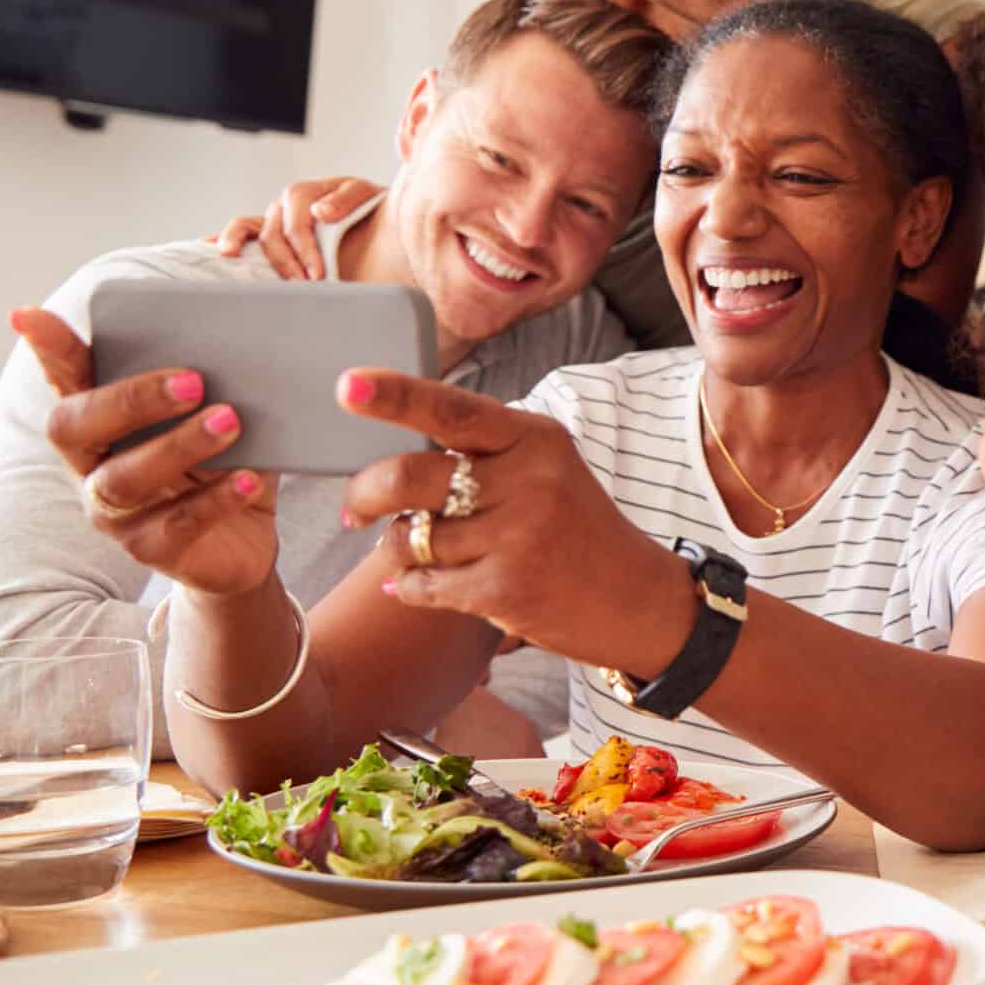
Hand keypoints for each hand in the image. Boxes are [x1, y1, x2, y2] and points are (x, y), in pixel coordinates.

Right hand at [12, 308, 280, 596]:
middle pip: (78, 427)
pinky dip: (215, 499)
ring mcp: (112, 511)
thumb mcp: (222, 419)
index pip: (66, 377)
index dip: (48, 349)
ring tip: (230, 422)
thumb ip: (218, 387)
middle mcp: (91, 464)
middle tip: (194, 380)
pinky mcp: (148, 549)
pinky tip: (247, 478)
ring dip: (179, 445)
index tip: (27, 315)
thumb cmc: (223, 463)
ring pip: (125, 478)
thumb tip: (243, 352)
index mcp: (101, 420)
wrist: (242, 543)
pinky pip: (175, 524)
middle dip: (132, 400)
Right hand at [211, 176, 383, 278]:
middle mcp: (287, 204)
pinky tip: (208, 248)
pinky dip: (224, 238)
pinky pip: (242, 231)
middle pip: (272, 231)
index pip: (296, 222)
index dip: (304, 249)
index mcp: (309, 193)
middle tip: (302, 286)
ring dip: (238, 242)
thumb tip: (319, 212)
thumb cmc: (371, 209)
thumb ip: (347, 199)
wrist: (375, 217)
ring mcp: (275, 216)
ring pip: (248, 226)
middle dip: (284, 261)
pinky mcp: (270, 230)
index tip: (318, 275)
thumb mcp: (366, 196)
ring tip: (230, 255)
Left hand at [333, 368, 693, 667]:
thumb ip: (482, 452)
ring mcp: (519, 536)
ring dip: (397, 547)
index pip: (451, 410)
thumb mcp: (546, 469)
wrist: (637, 598)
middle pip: (409, 477)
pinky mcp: (506, 589)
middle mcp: (529, 480)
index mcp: (535, 438)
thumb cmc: (576, 528)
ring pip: (410, 536)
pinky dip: (411, 586)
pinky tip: (424, 584)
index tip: (346, 386)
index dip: (394, 396)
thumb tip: (388, 457)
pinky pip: (422, 584)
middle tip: (353, 510)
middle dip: (363, 494)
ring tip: (417, 550)